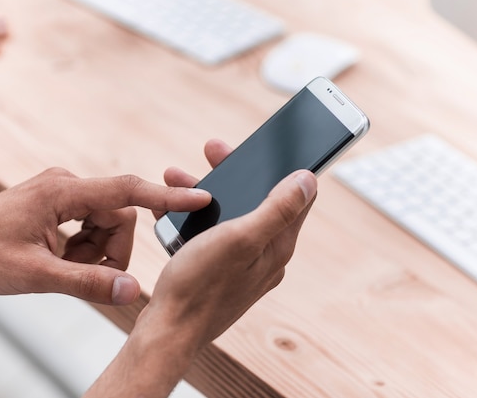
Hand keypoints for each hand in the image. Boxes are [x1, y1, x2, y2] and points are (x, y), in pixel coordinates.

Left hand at [0, 168, 210, 308]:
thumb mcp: (36, 275)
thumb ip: (88, 283)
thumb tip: (133, 292)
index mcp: (62, 192)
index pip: (126, 191)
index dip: (165, 197)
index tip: (198, 198)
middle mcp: (66, 185)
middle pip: (118, 215)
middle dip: (110, 250)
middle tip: (84, 274)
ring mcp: (64, 193)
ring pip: (107, 222)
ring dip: (96, 251)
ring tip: (63, 267)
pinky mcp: (61, 203)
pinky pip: (92, 224)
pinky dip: (85, 247)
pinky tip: (61, 259)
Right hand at [86, 139, 316, 397]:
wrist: (167, 330)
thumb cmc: (199, 286)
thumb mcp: (240, 238)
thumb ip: (277, 208)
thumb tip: (309, 179)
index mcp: (277, 245)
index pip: (295, 196)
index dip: (281, 165)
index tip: (263, 145)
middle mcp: (265, 255)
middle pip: (259, 201)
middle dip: (235, 172)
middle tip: (212, 150)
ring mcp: (242, 264)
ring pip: (232, 215)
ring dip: (208, 192)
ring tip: (178, 177)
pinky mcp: (220, 271)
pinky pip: (213, 233)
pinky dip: (196, 216)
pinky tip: (175, 209)